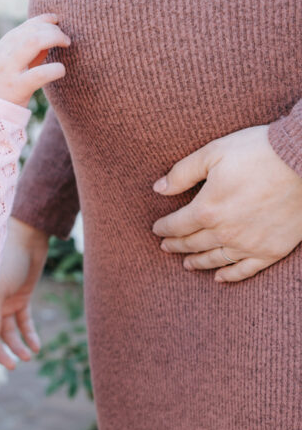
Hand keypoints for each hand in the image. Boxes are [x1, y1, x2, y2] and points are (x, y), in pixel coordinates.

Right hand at [0, 14, 70, 106]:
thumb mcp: (7, 71)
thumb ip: (25, 55)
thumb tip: (48, 38)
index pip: (22, 29)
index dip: (41, 20)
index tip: (56, 20)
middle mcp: (1, 57)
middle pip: (30, 31)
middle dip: (51, 29)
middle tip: (65, 38)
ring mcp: (7, 72)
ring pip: (33, 42)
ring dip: (53, 38)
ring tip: (66, 44)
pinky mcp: (16, 89)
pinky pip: (39, 74)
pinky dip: (54, 69)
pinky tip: (61, 70)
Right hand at [0, 218, 49, 367]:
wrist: (27, 237)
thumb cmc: (5, 259)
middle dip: (1, 352)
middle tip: (11, 367)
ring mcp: (5, 302)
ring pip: (9, 332)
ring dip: (17, 346)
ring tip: (28, 357)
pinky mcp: (21, 298)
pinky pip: (24, 322)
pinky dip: (29, 334)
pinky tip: (36, 346)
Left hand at [152, 124, 301, 281]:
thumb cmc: (258, 151)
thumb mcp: (213, 153)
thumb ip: (182, 173)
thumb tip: (158, 188)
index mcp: (207, 209)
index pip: (177, 225)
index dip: (164, 228)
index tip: (157, 229)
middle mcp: (225, 232)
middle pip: (193, 243)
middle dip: (177, 245)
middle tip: (166, 247)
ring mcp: (249, 244)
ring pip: (216, 259)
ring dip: (198, 262)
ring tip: (187, 264)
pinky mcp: (272, 250)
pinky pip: (246, 270)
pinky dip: (230, 275)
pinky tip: (220, 277)